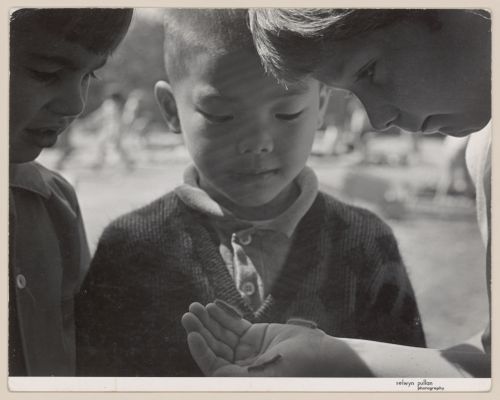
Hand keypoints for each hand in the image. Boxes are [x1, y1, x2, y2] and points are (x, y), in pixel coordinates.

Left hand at [181, 301, 371, 376]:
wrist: (321, 353)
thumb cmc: (298, 368)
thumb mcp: (267, 375)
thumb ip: (239, 376)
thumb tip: (214, 374)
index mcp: (241, 381)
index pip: (213, 366)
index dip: (201, 350)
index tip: (193, 334)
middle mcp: (240, 367)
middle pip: (214, 347)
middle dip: (201, 330)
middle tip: (189, 314)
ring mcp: (246, 351)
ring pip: (222, 334)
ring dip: (208, 321)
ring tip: (195, 307)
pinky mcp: (254, 335)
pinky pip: (234, 325)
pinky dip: (223, 316)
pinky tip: (212, 307)